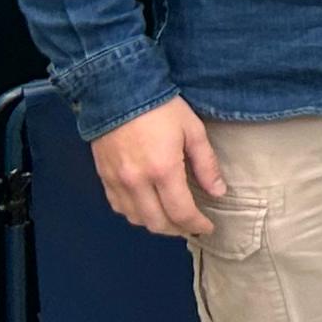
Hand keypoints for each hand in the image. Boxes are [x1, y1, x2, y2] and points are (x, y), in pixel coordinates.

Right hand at [90, 97, 227, 239]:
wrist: (118, 91)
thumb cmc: (161, 107)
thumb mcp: (193, 131)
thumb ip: (206, 164)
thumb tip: (218, 192)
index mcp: (163, 170)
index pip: (181, 212)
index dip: (196, 225)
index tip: (207, 227)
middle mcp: (137, 181)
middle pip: (156, 223)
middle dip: (177, 229)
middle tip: (191, 226)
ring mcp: (117, 181)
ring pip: (135, 218)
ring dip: (155, 224)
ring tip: (171, 218)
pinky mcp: (103, 176)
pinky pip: (118, 206)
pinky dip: (135, 213)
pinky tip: (147, 206)